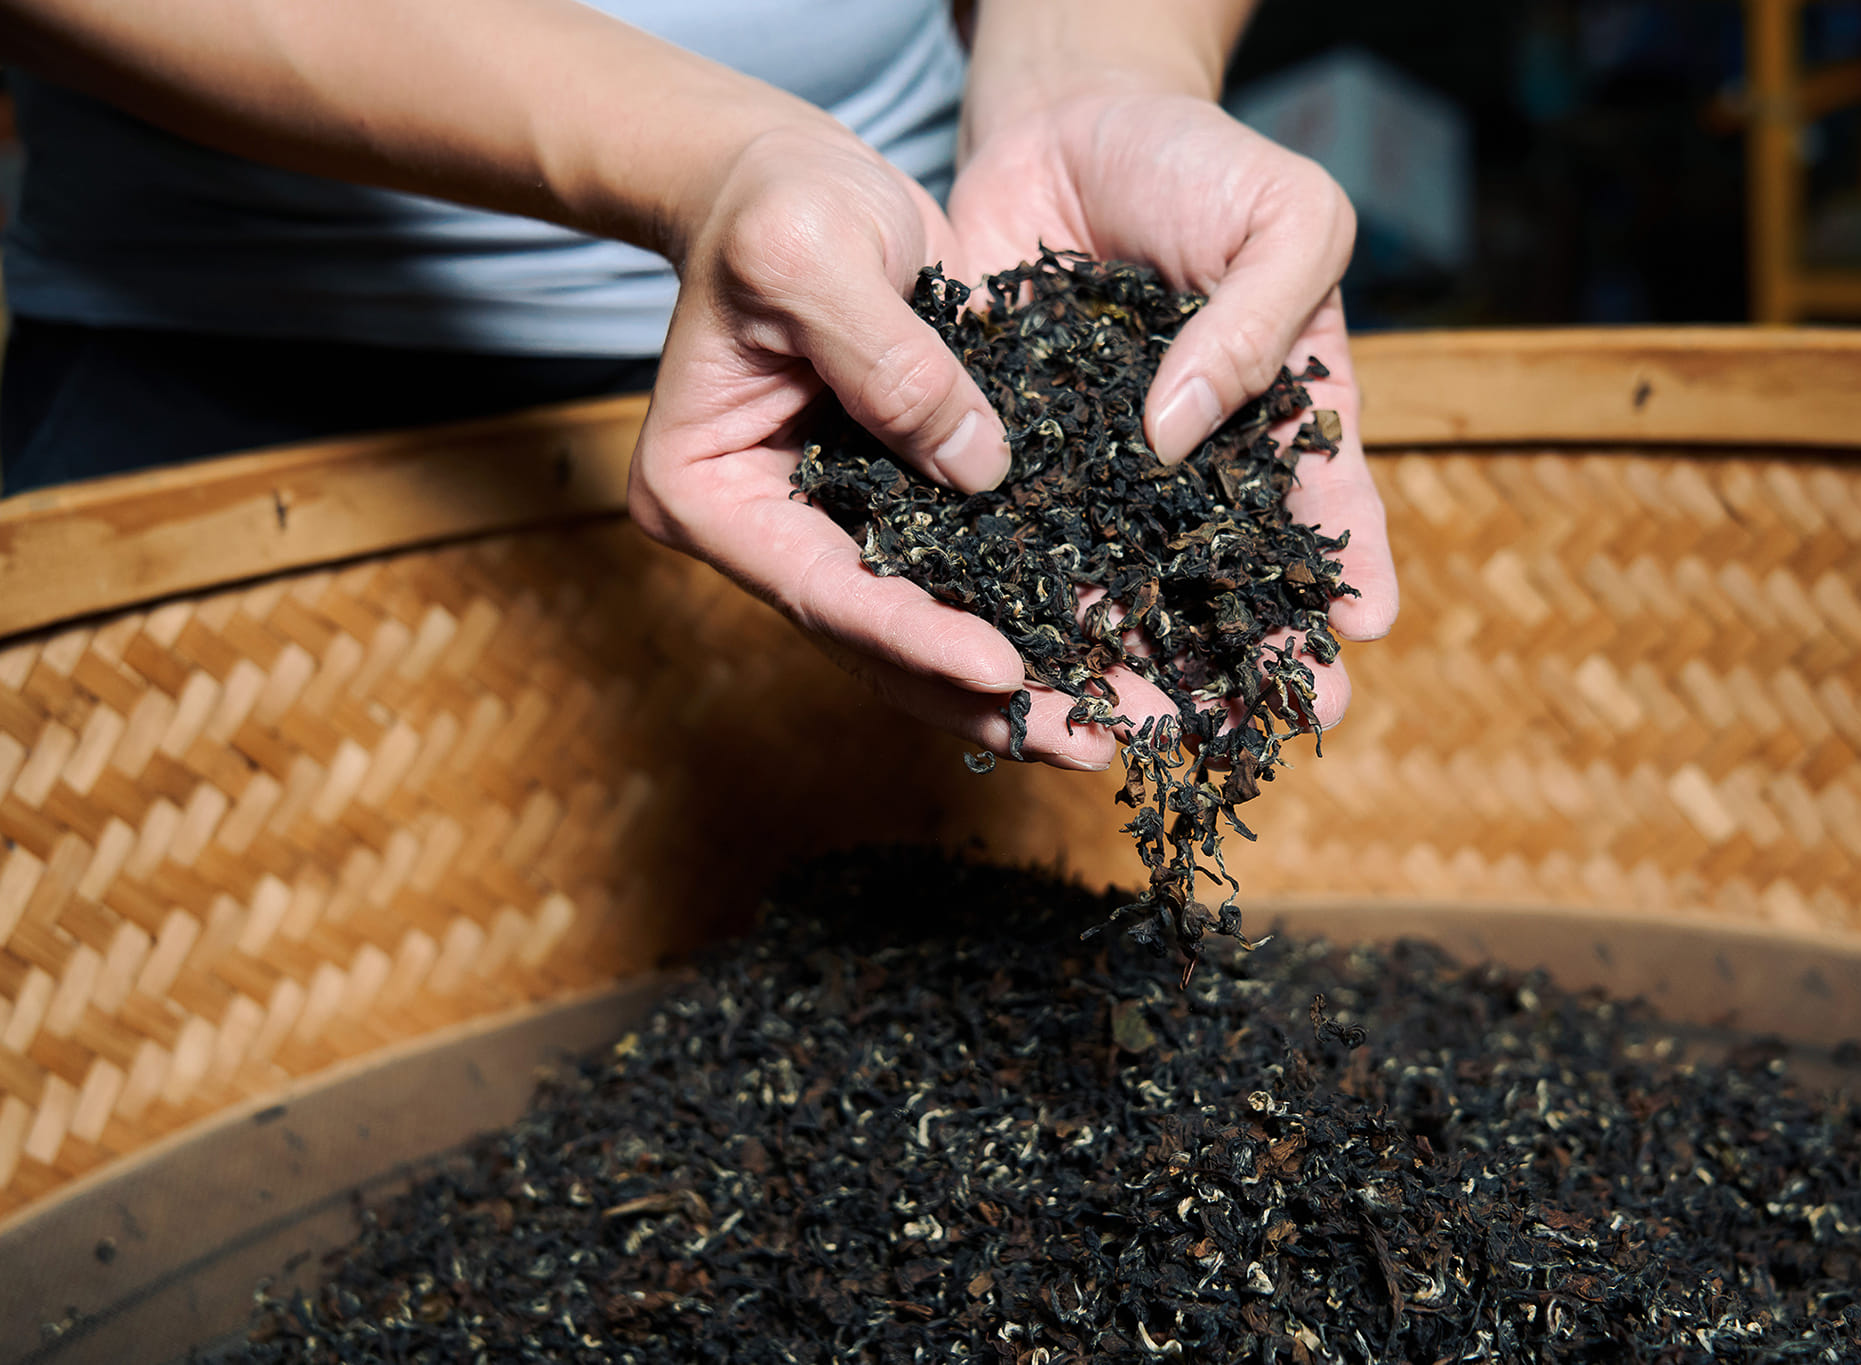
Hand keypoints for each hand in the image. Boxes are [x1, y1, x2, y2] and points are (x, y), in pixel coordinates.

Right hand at [624, 123, 1118, 770]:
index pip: (821, 588)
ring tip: (1114, 733)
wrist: (787, 181)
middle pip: (876, 643)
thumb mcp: (814, 254)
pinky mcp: (894, 510)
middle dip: (983, 700)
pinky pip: (964, 583)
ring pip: (925, 635)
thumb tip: (982, 471)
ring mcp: (830, 532)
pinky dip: (1029, 619)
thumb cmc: (777, 204)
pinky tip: (1108, 657)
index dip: (915, 637)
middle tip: (1086, 747)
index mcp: (707, 494)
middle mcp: (766, 536)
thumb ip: (889, 364)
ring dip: (1018, 689)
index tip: (1005, 672)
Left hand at [946, 91, 1401, 745]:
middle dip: (1248, 650)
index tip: (1359, 635)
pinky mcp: (1019, 453)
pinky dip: (1026, 591)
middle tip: (1271, 726)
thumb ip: (1259, 322)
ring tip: (1148, 721)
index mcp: (1281, 408)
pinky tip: (1030, 652)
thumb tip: (1181, 435)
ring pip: (1125, 574)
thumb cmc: (1198, 160)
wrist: (1064, 121)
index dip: (1345, 569)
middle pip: (1228, 571)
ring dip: (1136, 649)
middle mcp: (1197, 459)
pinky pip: (1022, 529)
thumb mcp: (1283, 216)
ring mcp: (1107, 466)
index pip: (1325, 504)